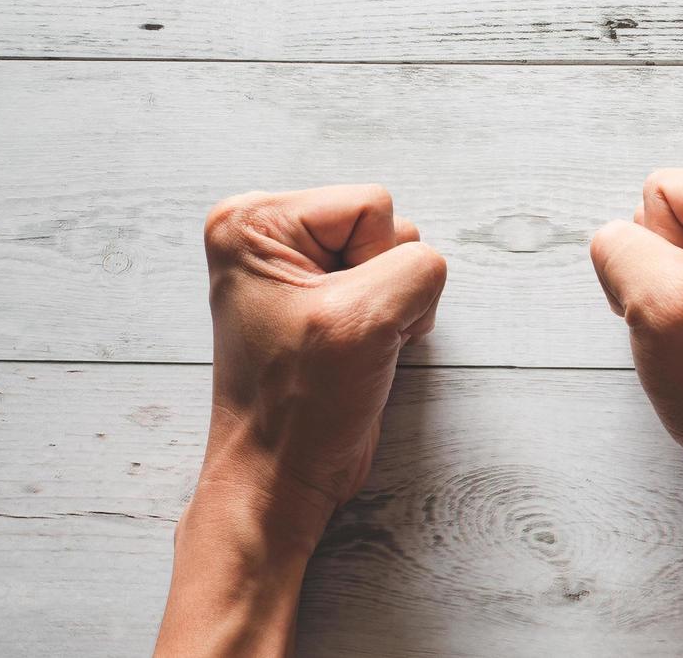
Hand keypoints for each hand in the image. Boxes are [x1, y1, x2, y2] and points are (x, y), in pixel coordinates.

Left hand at [155, 185, 445, 657]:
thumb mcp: (364, 321)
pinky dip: (393, 318)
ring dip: (393, 305)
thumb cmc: (300, 406)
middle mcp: (269, 234)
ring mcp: (298, 267)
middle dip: (386, 284)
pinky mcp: (325, 298)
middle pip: (385, 224)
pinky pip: (393, 282)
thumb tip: (428, 265)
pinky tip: (364, 350)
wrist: (281, 477)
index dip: (376, 264)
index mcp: (253, 222)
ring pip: (397, 254)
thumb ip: (416, 269)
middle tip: (348, 335)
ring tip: (355, 346)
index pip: (372, 205)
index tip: (337, 318)